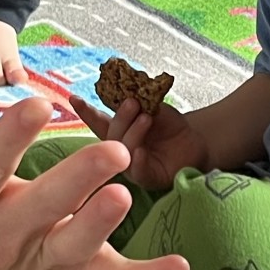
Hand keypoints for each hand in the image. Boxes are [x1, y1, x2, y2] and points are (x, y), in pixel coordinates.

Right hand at [0, 86, 187, 269]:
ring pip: (77, 244)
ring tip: (125, 195)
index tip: (34, 106)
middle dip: (75, 180)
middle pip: (40, 206)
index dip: (11, 138)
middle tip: (112, 152)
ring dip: (101, 224)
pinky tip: (181, 267)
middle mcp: (4, 236)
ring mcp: (43, 265)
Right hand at [68, 90, 210, 191]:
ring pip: (122, 152)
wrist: (196, 141)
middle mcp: (120, 149)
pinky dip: (137, 160)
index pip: (99, 121)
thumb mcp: (155, 108)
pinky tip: (140, 151)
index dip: (86, 112)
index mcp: (119, 130)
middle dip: (120, 118)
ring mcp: (130, 165)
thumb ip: (139, 102)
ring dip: (133, 133)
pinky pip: (137, 171)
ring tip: (146, 118)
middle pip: (111, 135)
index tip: (74, 98)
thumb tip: (124, 90)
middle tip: (132, 103)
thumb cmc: (172, 126)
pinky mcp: (146, 178)